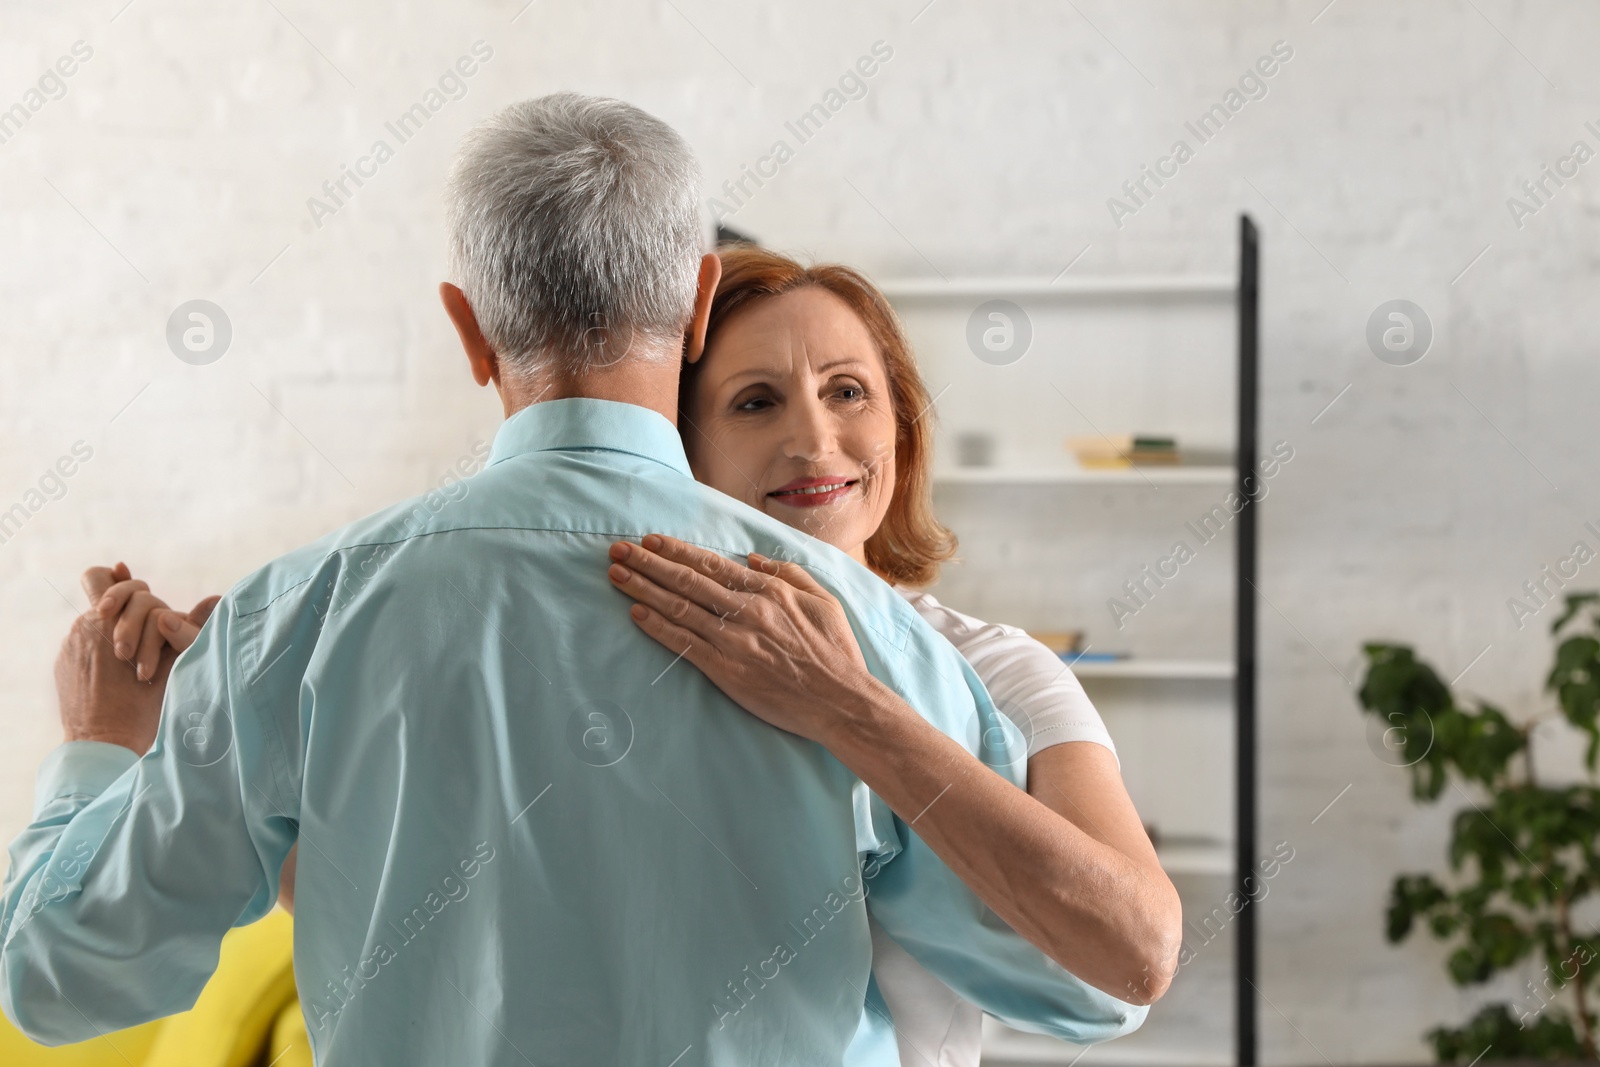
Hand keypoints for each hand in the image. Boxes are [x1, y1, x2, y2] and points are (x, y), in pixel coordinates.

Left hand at [58, 564, 220, 753]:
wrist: (103, 747)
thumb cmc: (140, 711)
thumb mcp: (174, 666)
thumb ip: (190, 628)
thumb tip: (214, 598)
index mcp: (104, 625)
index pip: (100, 578)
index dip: (118, 584)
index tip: (130, 606)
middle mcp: (81, 629)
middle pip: (110, 598)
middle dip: (132, 618)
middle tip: (134, 650)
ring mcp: (71, 647)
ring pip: (101, 623)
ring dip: (123, 636)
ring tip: (137, 667)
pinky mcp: (67, 664)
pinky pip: (88, 643)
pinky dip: (106, 650)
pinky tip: (124, 672)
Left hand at [606, 534, 878, 744]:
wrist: (840, 701)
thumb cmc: (835, 653)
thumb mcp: (823, 600)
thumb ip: (789, 573)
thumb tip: (753, 558)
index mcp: (769, 590)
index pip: (713, 564)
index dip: (678, 550)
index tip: (651, 540)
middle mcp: (747, 610)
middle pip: (687, 580)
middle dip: (648, 561)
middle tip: (618, 549)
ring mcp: (734, 640)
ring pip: (679, 607)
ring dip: (643, 588)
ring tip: (615, 574)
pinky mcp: (726, 671)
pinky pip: (684, 644)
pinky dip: (657, 627)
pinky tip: (636, 613)